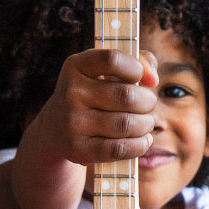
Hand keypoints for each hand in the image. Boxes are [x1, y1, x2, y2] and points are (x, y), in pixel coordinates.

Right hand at [40, 47, 159, 164]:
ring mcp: (73, 122)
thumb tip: (152, 79)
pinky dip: (140, 145)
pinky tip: (142, 140)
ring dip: (146, 124)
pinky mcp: (78, 149)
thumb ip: (137, 61)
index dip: (136, 68)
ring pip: (127, 124)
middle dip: (148, 102)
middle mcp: (71, 92)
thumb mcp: (105, 70)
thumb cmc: (93, 94)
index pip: (112, 60)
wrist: (56, 128)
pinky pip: (120, 148)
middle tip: (148, 105)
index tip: (142, 78)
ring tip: (145, 123)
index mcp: (76, 66)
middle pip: (127, 96)